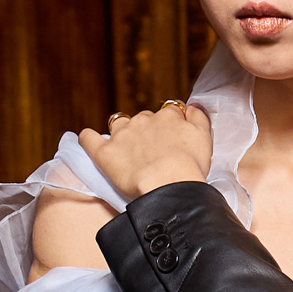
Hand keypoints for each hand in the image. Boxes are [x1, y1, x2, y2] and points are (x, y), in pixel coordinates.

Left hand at [80, 102, 213, 202]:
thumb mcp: (204, 138)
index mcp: (168, 116)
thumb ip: (199, 118)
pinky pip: (89, 138)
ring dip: (121, 131)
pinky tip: (88, 139)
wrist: (169, 185)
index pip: (169, 113)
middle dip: (146, 132)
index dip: (170, 125)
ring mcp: (123, 135)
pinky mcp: (105, 152)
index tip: (172, 140)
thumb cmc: (190, 167)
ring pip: (118, 124)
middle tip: (153, 153)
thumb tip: (193, 106)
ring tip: (125, 148)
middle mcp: (144, 120)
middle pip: (143, 120)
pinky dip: (88, 138)